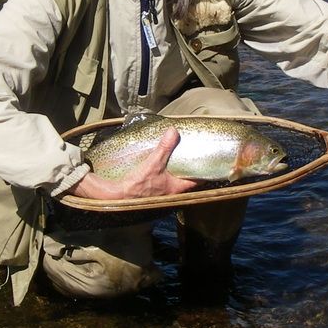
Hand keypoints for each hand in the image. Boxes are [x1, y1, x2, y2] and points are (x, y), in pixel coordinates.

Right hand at [69, 126, 199, 199]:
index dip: (204, 172)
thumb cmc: (138, 184)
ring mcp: (161, 193)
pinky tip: (160, 165)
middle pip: (186, 180)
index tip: (209, 162)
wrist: (118, 196)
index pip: (197, 181)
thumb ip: (164, 148)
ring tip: (178, 158)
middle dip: (189, 169)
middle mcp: (171, 193)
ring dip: (176, 171)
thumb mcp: (154, 163)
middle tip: (193, 156)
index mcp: (177, 188)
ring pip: (174, 181)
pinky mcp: (151, 191)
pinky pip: (163, 181)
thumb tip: (173, 131)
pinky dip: (164, 173)